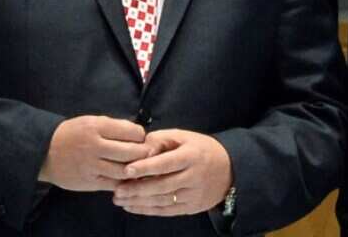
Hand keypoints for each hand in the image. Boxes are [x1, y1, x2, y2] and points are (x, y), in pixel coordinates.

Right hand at [38, 115, 154, 191]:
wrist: (44, 152)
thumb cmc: (73, 134)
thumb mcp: (91, 121)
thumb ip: (114, 127)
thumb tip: (140, 135)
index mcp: (97, 127)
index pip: (132, 132)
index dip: (141, 136)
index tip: (141, 139)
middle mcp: (95, 146)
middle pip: (131, 153)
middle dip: (144, 154)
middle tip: (149, 155)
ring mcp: (91, 166)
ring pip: (124, 171)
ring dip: (136, 170)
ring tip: (140, 167)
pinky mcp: (88, 182)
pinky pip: (113, 184)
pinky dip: (124, 182)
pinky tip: (127, 179)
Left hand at [112, 129, 232, 215]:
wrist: (230, 168)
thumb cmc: (200, 149)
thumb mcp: (185, 136)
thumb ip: (161, 139)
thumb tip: (141, 148)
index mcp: (191, 156)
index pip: (166, 163)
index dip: (146, 167)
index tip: (127, 170)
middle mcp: (193, 176)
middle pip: (162, 185)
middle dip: (137, 189)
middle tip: (117, 190)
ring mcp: (194, 194)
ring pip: (163, 200)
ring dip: (139, 201)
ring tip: (119, 199)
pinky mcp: (192, 207)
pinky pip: (167, 211)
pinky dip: (148, 210)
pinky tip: (132, 207)